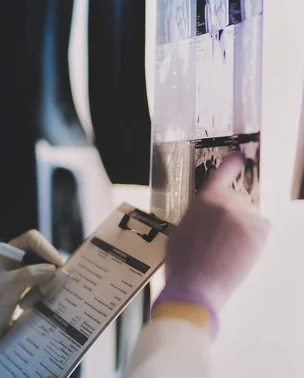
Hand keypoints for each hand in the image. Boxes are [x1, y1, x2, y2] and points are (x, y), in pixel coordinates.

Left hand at [0, 230, 62, 352]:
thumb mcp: (8, 288)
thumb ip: (30, 274)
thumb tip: (53, 269)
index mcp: (5, 254)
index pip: (32, 240)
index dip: (46, 248)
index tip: (57, 265)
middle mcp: (14, 263)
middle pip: (41, 257)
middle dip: (46, 274)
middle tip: (43, 291)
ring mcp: (20, 277)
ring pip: (44, 274)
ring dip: (41, 288)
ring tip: (27, 303)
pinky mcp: (25, 292)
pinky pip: (42, 288)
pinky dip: (40, 296)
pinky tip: (27, 306)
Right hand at [153, 154, 270, 332]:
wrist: (196, 286)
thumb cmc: (183, 262)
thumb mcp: (182, 229)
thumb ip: (199, 214)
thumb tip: (209, 215)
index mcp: (204, 199)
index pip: (222, 173)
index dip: (232, 164)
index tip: (239, 158)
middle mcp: (226, 201)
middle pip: (238, 200)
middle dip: (233, 215)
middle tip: (221, 238)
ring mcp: (244, 215)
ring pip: (250, 216)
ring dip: (243, 228)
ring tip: (227, 250)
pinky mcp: (258, 231)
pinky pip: (261, 229)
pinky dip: (254, 239)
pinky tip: (239, 252)